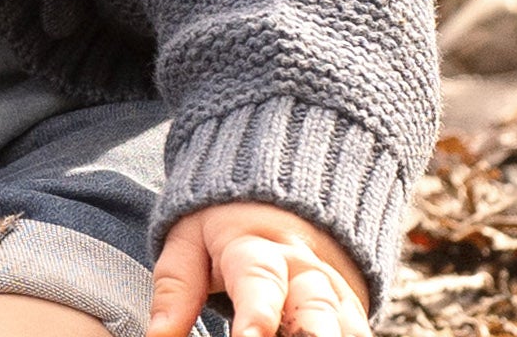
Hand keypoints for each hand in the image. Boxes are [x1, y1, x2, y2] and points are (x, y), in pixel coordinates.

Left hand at [149, 202, 369, 336]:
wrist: (286, 194)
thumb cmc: (226, 222)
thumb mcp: (189, 240)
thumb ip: (176, 288)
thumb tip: (158, 336)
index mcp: (258, 249)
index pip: (259, 281)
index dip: (256, 314)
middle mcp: (304, 272)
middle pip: (316, 309)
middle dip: (314, 336)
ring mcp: (335, 292)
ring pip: (347, 325)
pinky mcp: (352, 309)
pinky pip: (359, 332)